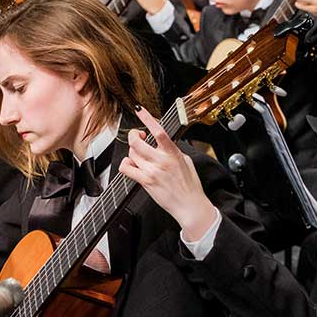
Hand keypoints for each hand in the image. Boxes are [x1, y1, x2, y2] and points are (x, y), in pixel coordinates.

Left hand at [119, 107, 215, 240]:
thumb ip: (173, 150)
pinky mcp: (145, 181)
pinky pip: (126, 168)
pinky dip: (126, 164)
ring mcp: (152, 171)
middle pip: (137, 142)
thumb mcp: (186, 161)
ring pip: (131, 153)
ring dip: (133, 152)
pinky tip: (132, 165)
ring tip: (140, 156)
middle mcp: (161, 160)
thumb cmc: (190, 185)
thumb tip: (163, 142)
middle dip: (134, 136)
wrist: (190, 205)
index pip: (159, 131)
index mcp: (173, 153)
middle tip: (138, 137)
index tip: (140, 110)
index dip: (147, 118)